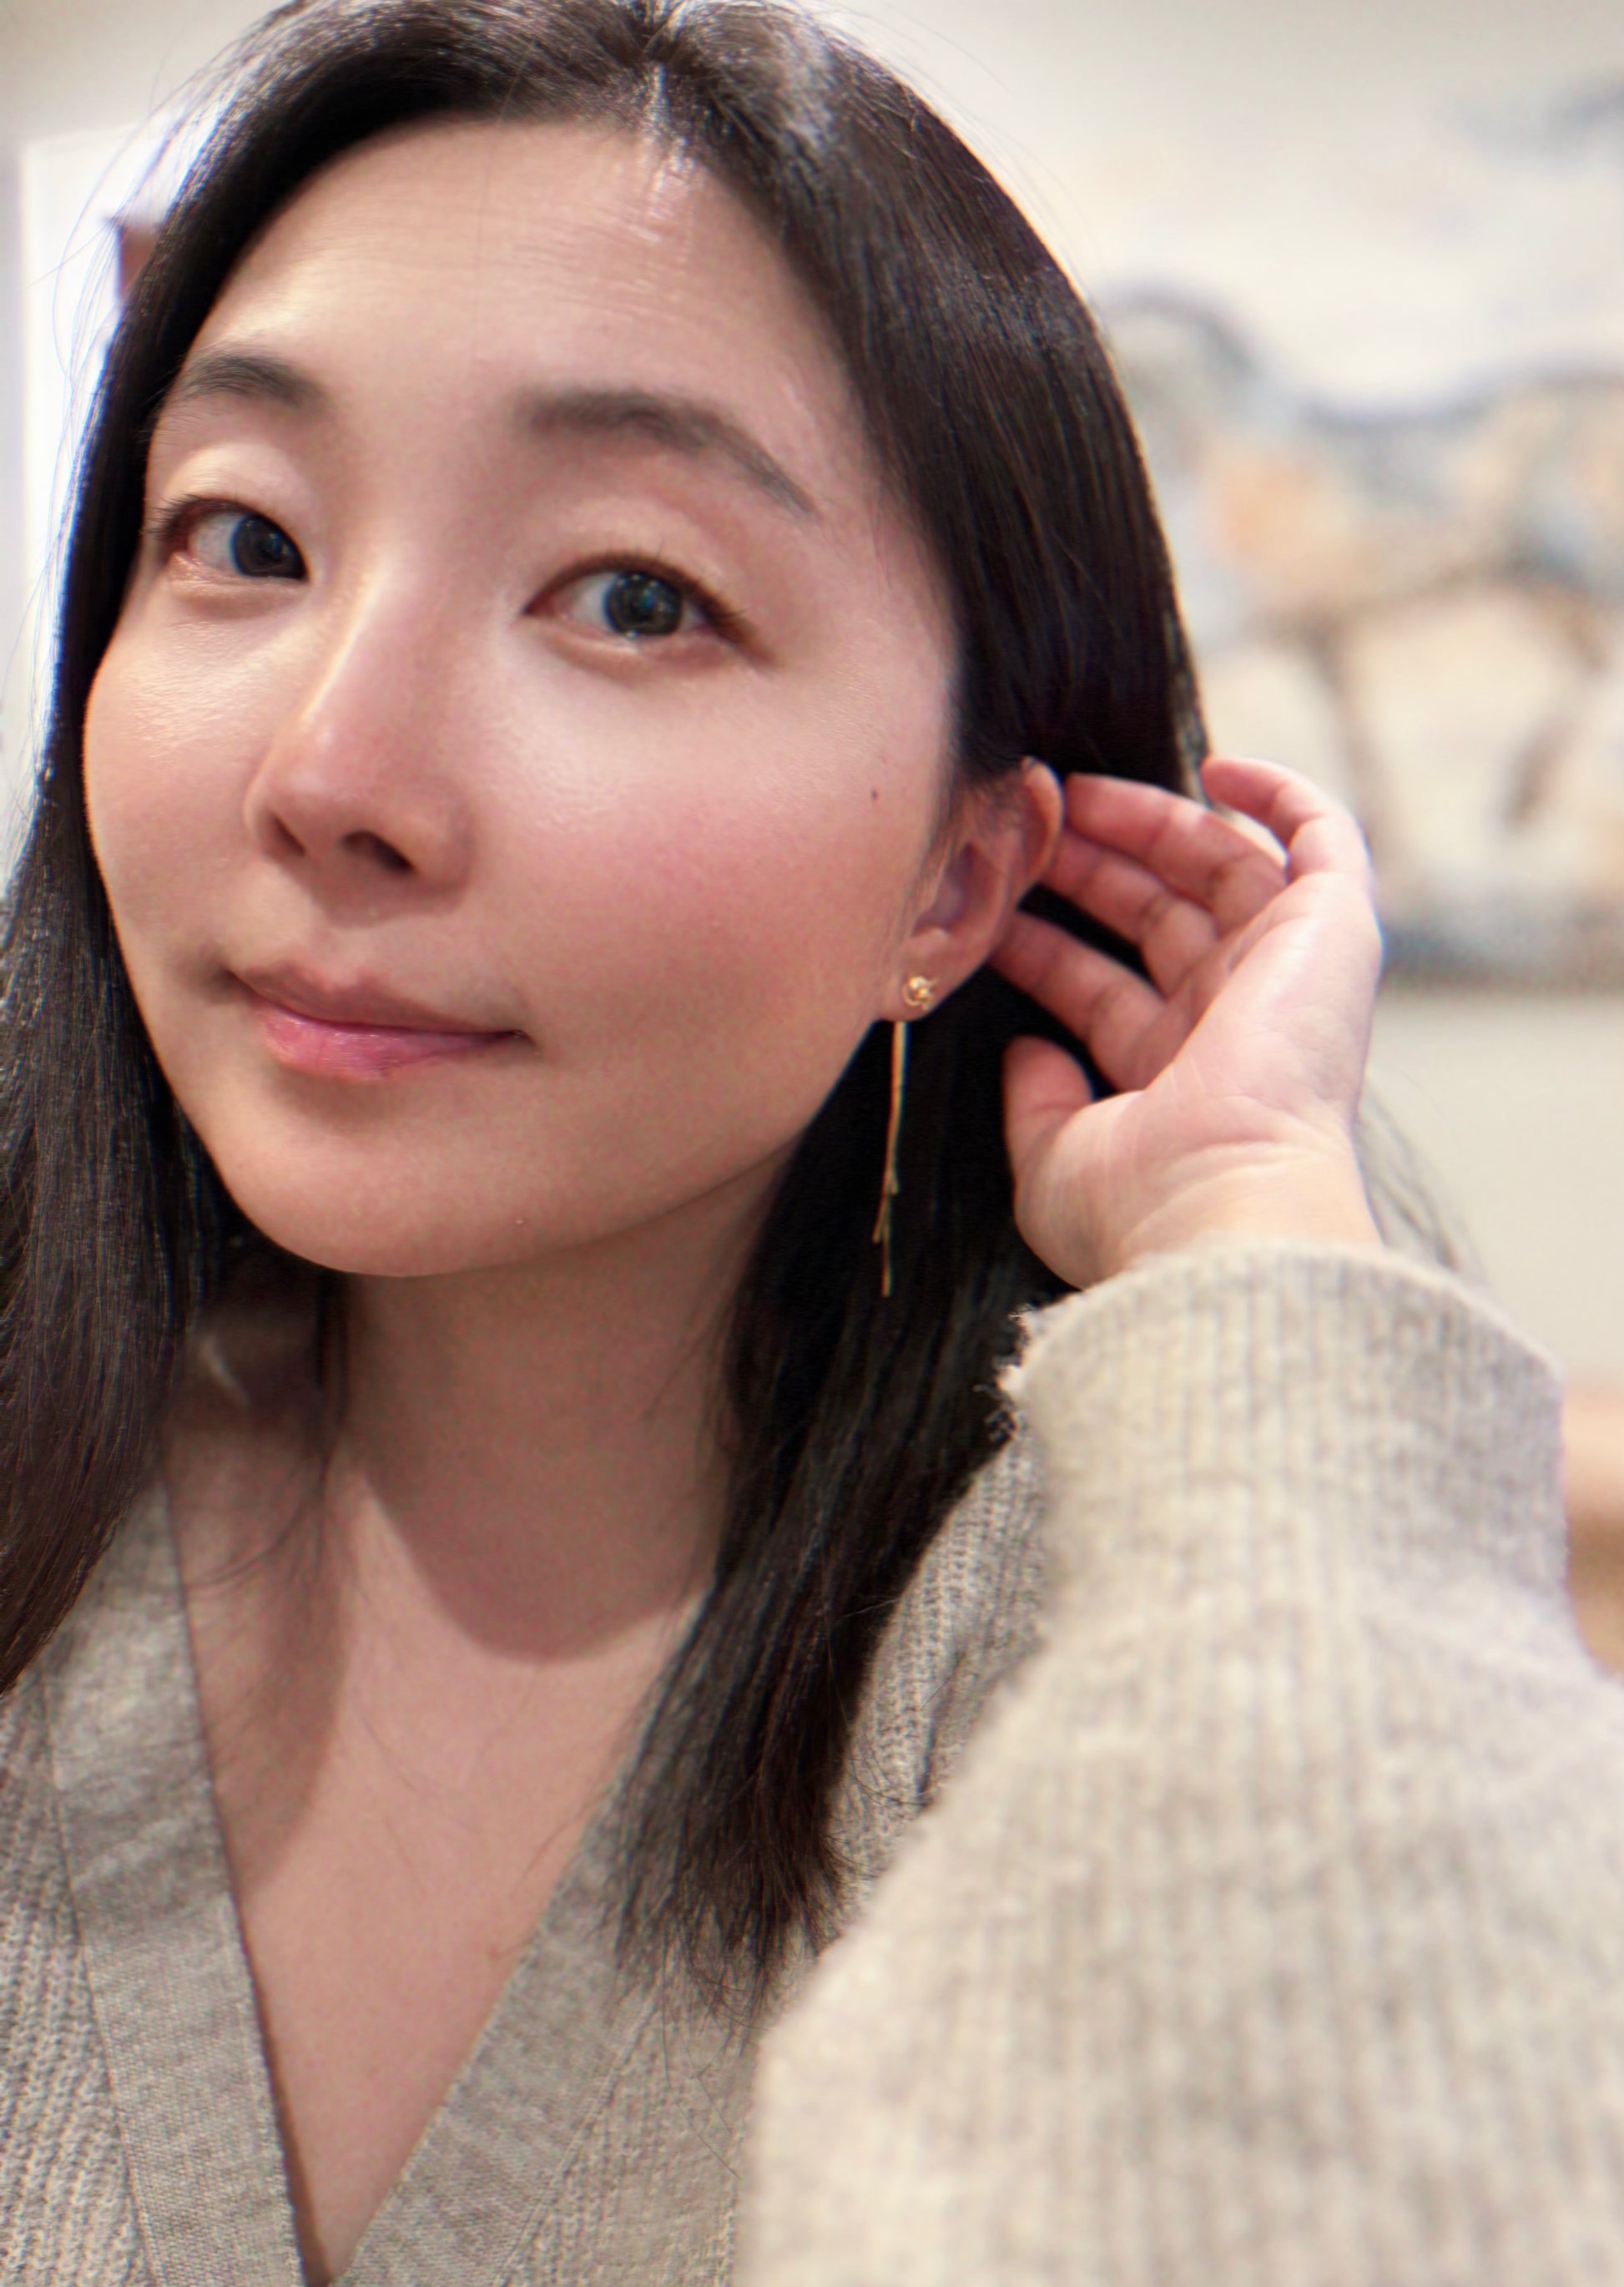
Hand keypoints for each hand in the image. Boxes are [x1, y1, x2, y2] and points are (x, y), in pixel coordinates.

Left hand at [989, 756, 1384, 1288]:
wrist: (1224, 1204)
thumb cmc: (1140, 1204)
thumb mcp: (1054, 1159)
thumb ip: (1035, 1103)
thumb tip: (1027, 1049)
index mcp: (1177, 1083)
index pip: (1102, 992)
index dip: (1044, 947)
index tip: (988, 907)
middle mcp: (1236, 1026)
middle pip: (1158, 919)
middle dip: (1090, 869)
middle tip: (1029, 829)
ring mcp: (1286, 975)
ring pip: (1220, 869)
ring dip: (1148, 825)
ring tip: (1069, 795)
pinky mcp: (1334, 930)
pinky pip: (1323, 839)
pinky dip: (1282, 794)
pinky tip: (1216, 765)